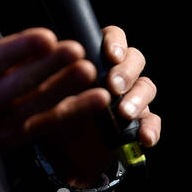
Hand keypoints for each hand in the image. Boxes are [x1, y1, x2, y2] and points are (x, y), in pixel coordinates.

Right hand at [0, 0, 102, 167]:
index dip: (22, 48)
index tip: (45, 36)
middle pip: (23, 82)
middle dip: (51, 66)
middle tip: (77, 48)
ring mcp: (5, 119)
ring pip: (40, 103)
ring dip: (67, 87)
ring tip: (89, 70)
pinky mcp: (19, 135)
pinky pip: (51, 122)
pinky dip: (77, 111)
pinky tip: (99, 99)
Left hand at [35, 24, 161, 187]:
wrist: (58, 154)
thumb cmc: (48, 112)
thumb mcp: (39, 89)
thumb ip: (42, 65)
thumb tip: (44, 45)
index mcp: (95, 58)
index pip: (113, 38)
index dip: (116, 43)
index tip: (110, 55)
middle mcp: (117, 73)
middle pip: (135, 60)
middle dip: (126, 71)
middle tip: (113, 86)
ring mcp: (131, 97)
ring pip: (147, 87)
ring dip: (138, 98)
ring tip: (124, 113)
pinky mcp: (138, 123)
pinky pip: (152, 121)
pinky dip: (151, 129)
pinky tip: (144, 139)